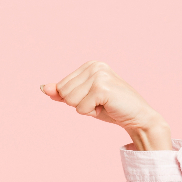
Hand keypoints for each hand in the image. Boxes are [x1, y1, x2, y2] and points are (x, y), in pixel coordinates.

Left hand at [40, 61, 172, 149]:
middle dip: (78, 104)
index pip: (61, 86)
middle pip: (64, 93)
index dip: (74, 99)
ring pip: (70, 100)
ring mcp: (99, 75)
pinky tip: (106, 107)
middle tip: (99, 103)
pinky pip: (80, 108)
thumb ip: (62, 93)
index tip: (94, 99)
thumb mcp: (82, 99)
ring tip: (103, 105)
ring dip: (85, 109)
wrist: (137, 117)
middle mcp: (95, 66)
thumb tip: (44, 88)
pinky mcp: (102, 87)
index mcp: (90, 65)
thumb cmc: (110, 108)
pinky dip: (91, 113)